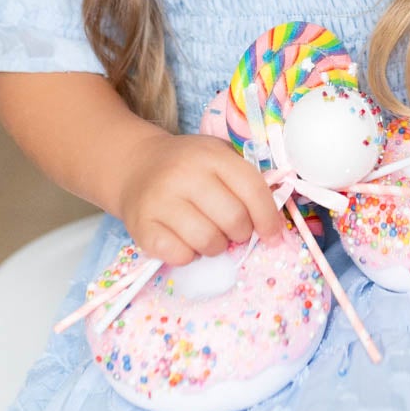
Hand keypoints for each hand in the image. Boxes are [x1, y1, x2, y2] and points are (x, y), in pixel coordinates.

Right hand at [117, 131, 287, 267]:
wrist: (135, 165)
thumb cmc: (187, 166)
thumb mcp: (218, 158)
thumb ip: (246, 182)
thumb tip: (273, 224)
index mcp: (211, 155)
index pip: (252, 188)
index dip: (268, 217)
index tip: (272, 235)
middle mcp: (184, 174)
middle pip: (233, 219)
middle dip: (241, 233)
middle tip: (233, 230)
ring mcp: (160, 200)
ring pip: (208, 241)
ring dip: (216, 246)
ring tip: (208, 234)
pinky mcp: (142, 226)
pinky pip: (179, 255)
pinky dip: (189, 255)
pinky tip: (185, 241)